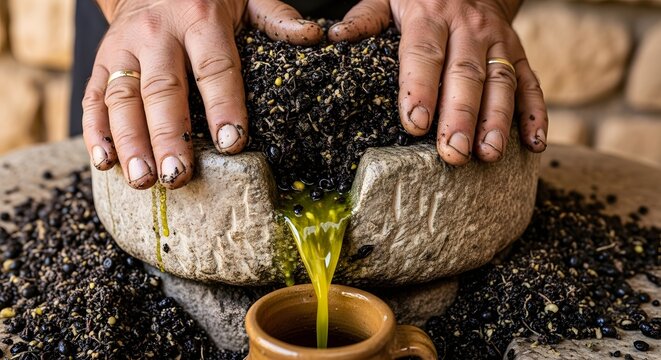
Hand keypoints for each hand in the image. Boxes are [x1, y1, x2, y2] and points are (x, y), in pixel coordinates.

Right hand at [83, 0, 322, 188]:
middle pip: (162, 90)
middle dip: (168, 136)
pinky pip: (94, 97)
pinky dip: (96, 131)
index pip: (214, 68)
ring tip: (143, 180)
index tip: (231, 144)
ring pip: (122, 98)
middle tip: (177, 176)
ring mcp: (124, 49)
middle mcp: (157, 34)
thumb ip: (277, 18)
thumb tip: (315, 36)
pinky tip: (106, 163)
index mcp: (200, 19)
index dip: (223, 106)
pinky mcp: (102, 61)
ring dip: (130, 142)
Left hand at [329, 0, 547, 164]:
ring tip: (489, 154)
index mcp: (430, 16)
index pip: (424, 54)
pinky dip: (536, 114)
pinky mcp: (518, 55)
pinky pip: (531, 83)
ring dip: (497, 121)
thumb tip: (335, 38)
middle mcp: (469, 28)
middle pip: (465, 74)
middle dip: (460, 116)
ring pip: (501, 82)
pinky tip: (533, 145)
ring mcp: (498, 43)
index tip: (416, 125)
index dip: (420, 89)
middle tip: (454, 153)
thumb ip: (365, 19)